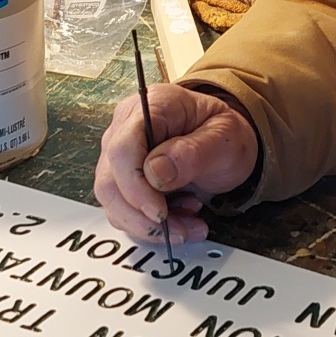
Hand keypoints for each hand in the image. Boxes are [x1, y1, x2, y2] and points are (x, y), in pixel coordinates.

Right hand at [94, 85, 258, 243]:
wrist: (224, 142)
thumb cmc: (224, 134)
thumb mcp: (225, 139)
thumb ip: (193, 153)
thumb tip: (155, 172)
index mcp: (151, 106)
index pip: (123, 147)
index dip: (135, 185)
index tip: (159, 212)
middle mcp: (125, 127)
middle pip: (110, 179)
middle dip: (142, 215)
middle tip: (179, 230)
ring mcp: (119, 153)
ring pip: (113, 200)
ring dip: (147, 225)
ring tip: (187, 226)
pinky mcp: (121, 177)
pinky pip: (123, 209)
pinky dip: (149, 225)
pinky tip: (179, 219)